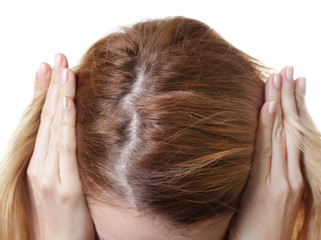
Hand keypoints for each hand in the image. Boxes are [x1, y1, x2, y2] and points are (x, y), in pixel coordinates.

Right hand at [27, 54, 94, 239]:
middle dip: (51, 85)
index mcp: (38, 161)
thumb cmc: (62, 215)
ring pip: (53, 127)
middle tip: (57, 57)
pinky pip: (64, 148)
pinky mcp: (64, 185)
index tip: (49, 67)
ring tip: (62, 69)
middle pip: (46, 117)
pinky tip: (67, 102)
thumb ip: (62, 156)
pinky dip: (65, 124)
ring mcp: (49, 174)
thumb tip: (75, 131)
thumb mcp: (58, 181)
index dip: (43, 92)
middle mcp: (40, 163)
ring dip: (57, 96)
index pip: (41, 119)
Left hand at [227, 66, 305, 239]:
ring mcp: (285, 181)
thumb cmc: (259, 225)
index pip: (292, 133)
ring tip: (281, 77)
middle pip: (291, 128)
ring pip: (284, 135)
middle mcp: (292, 174)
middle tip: (289, 69)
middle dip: (289, 97)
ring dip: (282, 105)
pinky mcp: (274, 189)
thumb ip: (263, 169)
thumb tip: (255, 146)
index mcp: (291, 174)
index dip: (292, 106)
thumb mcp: (264, 193)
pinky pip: (270, 153)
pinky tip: (269, 109)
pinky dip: (271, 129)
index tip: (290, 82)